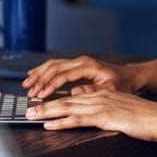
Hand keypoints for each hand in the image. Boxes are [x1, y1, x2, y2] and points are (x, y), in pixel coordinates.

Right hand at [23, 55, 138, 97]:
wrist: (129, 76)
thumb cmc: (122, 85)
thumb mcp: (110, 91)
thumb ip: (92, 91)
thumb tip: (73, 93)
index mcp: (89, 66)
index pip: (64, 75)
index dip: (50, 85)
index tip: (40, 96)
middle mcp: (82, 61)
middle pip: (55, 67)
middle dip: (40, 80)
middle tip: (29, 92)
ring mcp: (78, 61)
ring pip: (53, 64)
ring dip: (39, 74)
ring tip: (27, 84)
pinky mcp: (76, 65)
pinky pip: (56, 65)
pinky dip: (43, 70)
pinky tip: (34, 75)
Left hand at [24, 90, 156, 142]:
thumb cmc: (142, 117)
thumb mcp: (119, 108)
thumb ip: (103, 107)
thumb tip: (89, 107)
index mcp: (101, 95)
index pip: (72, 96)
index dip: (54, 99)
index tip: (39, 104)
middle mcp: (97, 97)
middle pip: (65, 100)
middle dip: (44, 105)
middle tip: (27, 110)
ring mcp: (100, 106)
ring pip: (67, 107)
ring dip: (47, 112)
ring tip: (31, 116)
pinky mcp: (104, 117)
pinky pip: (78, 119)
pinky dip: (61, 122)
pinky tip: (50, 125)